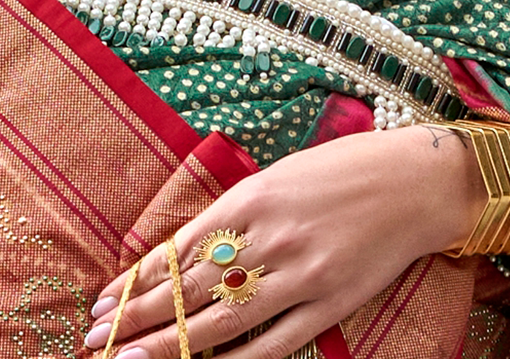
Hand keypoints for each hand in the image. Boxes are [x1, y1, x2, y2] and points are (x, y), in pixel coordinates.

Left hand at [85, 124, 480, 358]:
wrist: (413, 182)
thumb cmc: (343, 169)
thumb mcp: (279, 175)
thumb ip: (236, 214)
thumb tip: (188, 252)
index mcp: (252, 197)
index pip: (178, 250)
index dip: (136, 281)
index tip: (102, 303)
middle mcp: (268, 238)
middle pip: (188, 291)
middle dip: (137, 319)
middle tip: (96, 341)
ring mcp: (299, 276)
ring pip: (220, 324)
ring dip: (169, 347)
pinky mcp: (328, 305)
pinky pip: (273, 345)